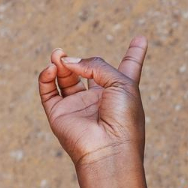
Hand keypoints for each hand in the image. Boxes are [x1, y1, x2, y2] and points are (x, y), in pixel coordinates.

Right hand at [37, 36, 147, 170]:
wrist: (108, 149)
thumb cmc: (123, 118)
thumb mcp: (120, 83)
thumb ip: (95, 65)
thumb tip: (67, 61)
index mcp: (122, 90)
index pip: (128, 67)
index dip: (134, 53)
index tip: (141, 39)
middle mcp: (101, 98)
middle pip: (88, 71)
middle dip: (78, 61)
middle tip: (64, 52)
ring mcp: (79, 106)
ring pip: (65, 78)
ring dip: (60, 64)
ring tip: (58, 54)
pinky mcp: (59, 115)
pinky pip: (48, 91)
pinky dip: (46, 77)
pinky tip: (51, 68)